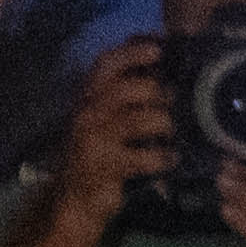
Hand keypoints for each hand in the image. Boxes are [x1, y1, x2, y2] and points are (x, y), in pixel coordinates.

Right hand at [43, 38, 175, 240]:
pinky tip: (170, 158)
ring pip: (136, 120)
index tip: (158, 48)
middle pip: (124, 89)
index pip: (106, 64)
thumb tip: (160, 64)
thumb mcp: (103, 117)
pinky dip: (162, 157)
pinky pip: (142, 158)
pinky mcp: (104, 167)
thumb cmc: (96, 151)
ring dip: (163, 123)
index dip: (132, 53)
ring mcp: (93, 140)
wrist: (72, 199)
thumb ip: (123, 92)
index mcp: (86, 96)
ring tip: (173, 131)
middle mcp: (86, 113)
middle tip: (173, 101)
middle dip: (156, 91)